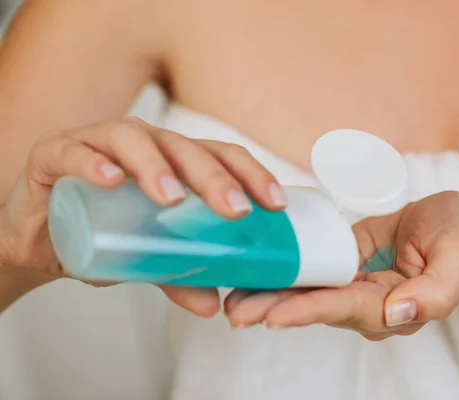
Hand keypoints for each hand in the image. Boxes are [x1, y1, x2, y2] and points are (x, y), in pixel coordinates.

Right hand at [0, 117, 285, 315]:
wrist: (38, 238)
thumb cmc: (101, 235)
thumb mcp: (145, 259)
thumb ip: (176, 274)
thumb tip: (212, 304)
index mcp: (172, 163)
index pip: (220, 156)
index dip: (251, 174)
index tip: (275, 204)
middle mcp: (142, 145)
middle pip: (184, 147)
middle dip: (213, 176)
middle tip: (234, 208)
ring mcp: (98, 144)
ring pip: (133, 139)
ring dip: (156, 167)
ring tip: (173, 198)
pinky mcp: (55, 154)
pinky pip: (72, 150)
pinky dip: (91, 162)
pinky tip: (109, 179)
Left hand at [224, 191, 458, 339]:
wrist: (451, 224)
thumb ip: (437, 292)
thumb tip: (399, 313)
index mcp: (396, 305)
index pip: (347, 309)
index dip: (310, 311)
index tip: (273, 317)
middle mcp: (368, 302)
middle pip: (317, 307)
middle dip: (276, 309)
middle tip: (236, 313)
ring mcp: (353, 284)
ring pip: (308, 292)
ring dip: (271, 295)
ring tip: (232, 299)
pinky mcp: (343, 263)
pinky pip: (312, 269)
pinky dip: (284, 271)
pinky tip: (256, 269)